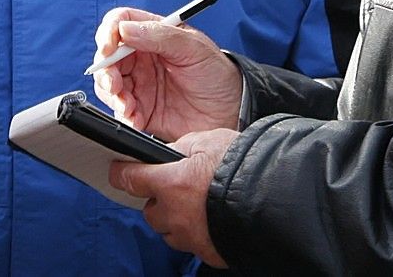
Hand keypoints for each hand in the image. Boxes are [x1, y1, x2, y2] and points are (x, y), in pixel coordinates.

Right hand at [92, 7, 242, 139]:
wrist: (232, 110)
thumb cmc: (217, 73)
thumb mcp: (193, 47)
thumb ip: (160, 36)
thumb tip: (125, 29)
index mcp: (153, 35)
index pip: (120, 24)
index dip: (109, 32)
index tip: (108, 47)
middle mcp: (142, 59)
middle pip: (108, 57)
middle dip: (105, 70)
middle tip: (114, 84)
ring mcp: (140, 85)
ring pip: (108, 85)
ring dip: (112, 95)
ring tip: (128, 106)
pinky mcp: (141, 111)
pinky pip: (120, 112)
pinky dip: (123, 116)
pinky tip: (136, 119)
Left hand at [111, 128, 238, 267]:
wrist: (272, 195)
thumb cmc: (243, 166)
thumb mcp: (208, 141)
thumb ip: (181, 148)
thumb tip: (168, 153)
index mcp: (170, 184)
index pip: (130, 180)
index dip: (122, 173)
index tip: (120, 171)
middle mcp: (174, 215)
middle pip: (150, 212)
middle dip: (159, 200)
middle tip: (178, 187)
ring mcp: (190, 238)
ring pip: (169, 231)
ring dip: (175, 219)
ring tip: (198, 204)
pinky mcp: (207, 252)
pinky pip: (191, 244)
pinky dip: (196, 232)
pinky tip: (211, 218)